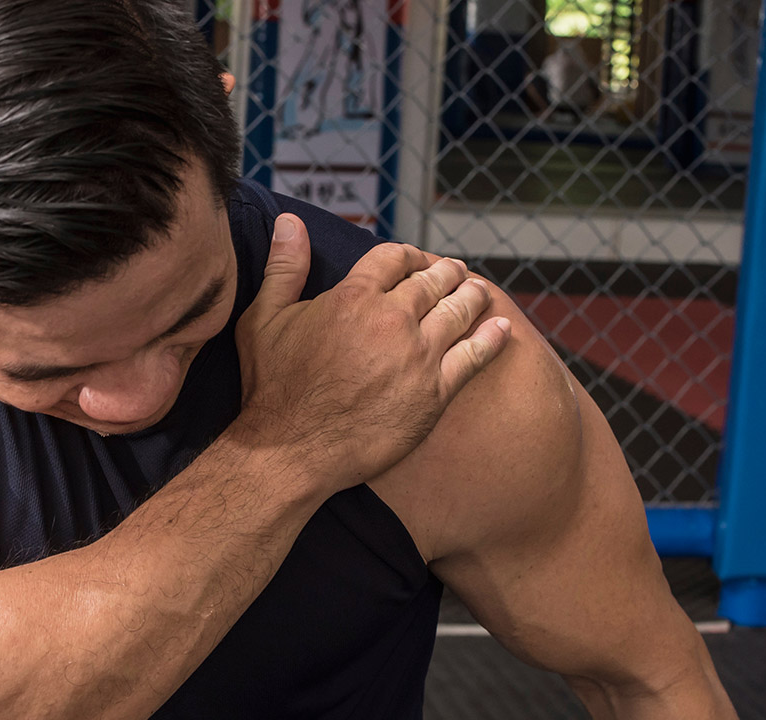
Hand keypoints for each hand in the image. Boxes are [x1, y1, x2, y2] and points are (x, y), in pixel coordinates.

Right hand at [233, 213, 510, 492]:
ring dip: (472, 295)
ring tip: (479, 291)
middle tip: (456, 271)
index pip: (393, 257)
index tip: (415, 258)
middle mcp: (392, 319)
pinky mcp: (434, 392)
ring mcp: (418, 356)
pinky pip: (474, 356)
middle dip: (446, 271)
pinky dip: (491, 338)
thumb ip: (284, 267)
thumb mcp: (264, 319)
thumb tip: (291, 222)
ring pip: (457, 311)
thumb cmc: (273, 388)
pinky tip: (501, 327)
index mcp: (353, 297)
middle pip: (432, 281)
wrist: (292, 450)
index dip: (408, 254)